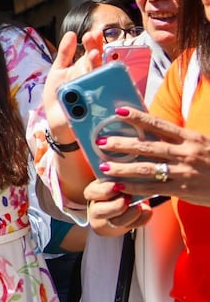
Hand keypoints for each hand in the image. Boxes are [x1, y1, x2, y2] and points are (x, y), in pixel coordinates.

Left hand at [42, 30, 101, 137]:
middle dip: (96, 50)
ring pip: (100, 77)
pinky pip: (99, 98)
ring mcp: (96, 93)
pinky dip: (95, 90)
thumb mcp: (58, 72)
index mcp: (85, 69)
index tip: (91, 34)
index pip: (93, 52)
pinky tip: (91, 81)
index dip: (93, 43)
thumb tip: (71, 34)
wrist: (57, 123)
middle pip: (98, 63)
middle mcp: (93, 79)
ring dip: (97, 66)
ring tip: (94, 55)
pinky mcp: (95, 108)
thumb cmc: (60, 96)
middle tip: (93, 40)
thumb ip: (65, 54)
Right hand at [83, 179, 151, 235]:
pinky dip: (142, 219)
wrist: (119, 205)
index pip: (91, 193)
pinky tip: (147, 211)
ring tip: (139, 205)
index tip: (117, 186)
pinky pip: (132, 227)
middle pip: (100, 211)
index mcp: (93, 192)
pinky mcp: (120, 229)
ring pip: (116, 222)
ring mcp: (107, 220)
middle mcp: (96, 208)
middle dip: (116, 206)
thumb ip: (118, 176)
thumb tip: (127, 174)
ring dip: (131, 214)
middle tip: (128, 199)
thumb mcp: (112, 178)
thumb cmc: (116, 186)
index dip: (105, 190)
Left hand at [94, 107, 209, 206]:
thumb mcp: (202, 142)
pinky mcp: (182, 189)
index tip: (119, 112)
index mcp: (190, 137)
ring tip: (103, 166)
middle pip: (148, 146)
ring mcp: (183, 172)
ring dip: (122, 167)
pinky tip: (118, 185)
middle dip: (122, 144)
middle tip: (101, 141)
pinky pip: (152, 188)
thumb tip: (150, 129)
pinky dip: (134, 187)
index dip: (138, 118)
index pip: (159, 124)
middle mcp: (186, 153)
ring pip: (146, 168)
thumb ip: (178, 138)